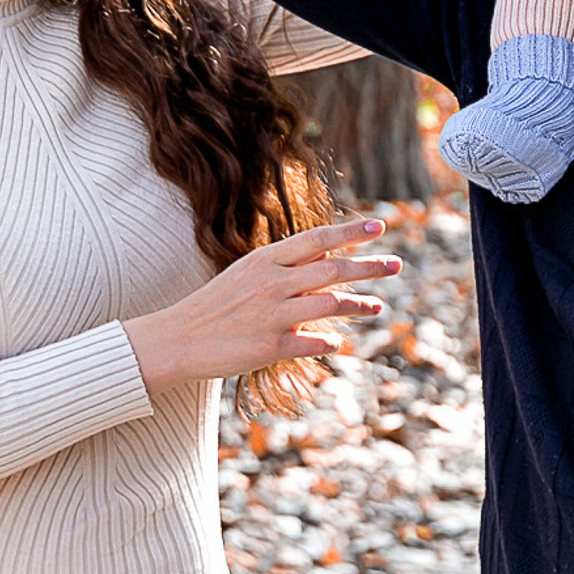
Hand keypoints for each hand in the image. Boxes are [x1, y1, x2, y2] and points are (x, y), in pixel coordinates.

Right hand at [124, 217, 399, 397]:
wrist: (177, 339)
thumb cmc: (216, 305)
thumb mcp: (248, 274)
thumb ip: (286, 266)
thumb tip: (326, 258)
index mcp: (265, 260)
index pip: (317, 239)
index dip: (350, 233)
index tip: (380, 227)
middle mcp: (273, 283)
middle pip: (333, 270)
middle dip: (369, 267)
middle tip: (396, 265)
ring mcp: (273, 314)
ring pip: (330, 304)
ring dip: (359, 305)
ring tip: (377, 307)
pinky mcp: (271, 346)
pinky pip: (315, 341)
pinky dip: (331, 341)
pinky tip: (337, 342)